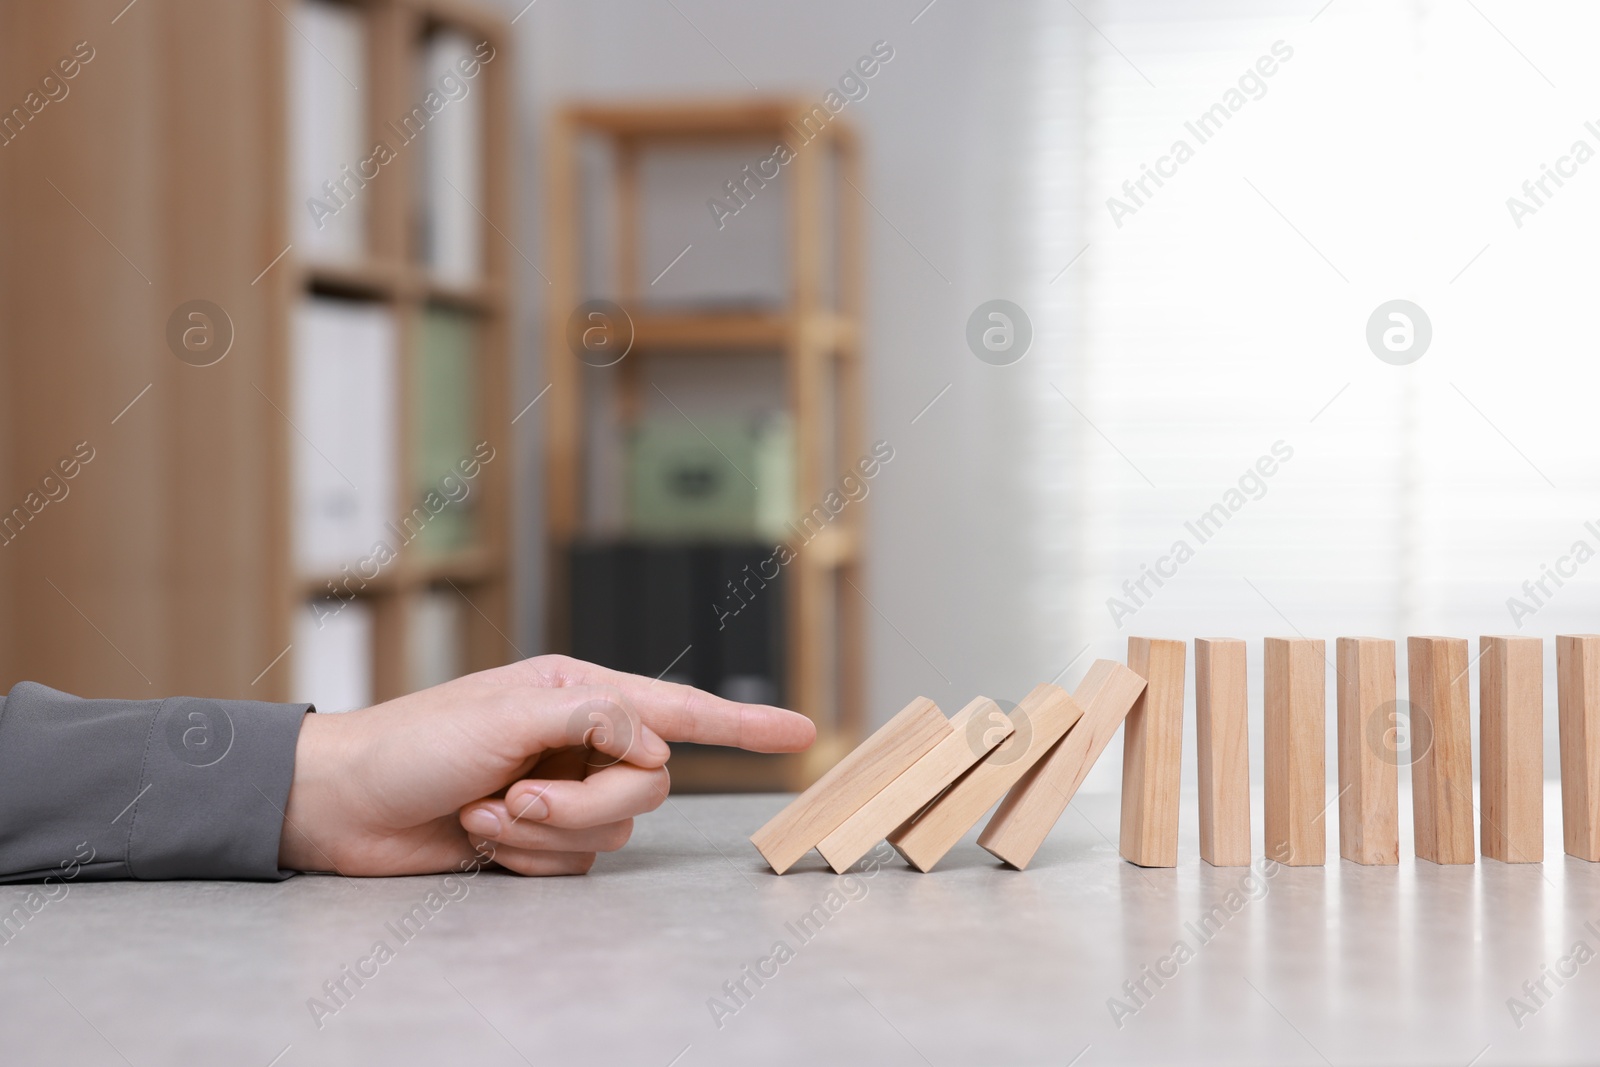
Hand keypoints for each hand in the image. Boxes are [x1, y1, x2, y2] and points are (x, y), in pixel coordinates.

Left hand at [277, 655, 814, 876]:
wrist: (341, 805)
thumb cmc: (413, 743)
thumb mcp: (506, 712)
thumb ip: (595, 717)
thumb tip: (653, 743)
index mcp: (578, 694)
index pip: (678, 710)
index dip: (743, 722)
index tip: (800, 730)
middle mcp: (578, 744)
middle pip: (647, 788)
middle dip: (585, 806)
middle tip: (519, 799)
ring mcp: (560, 795)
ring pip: (611, 834)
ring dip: (543, 834)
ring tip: (484, 815)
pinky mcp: (536, 842)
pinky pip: (570, 867)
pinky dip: (524, 859)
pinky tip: (476, 836)